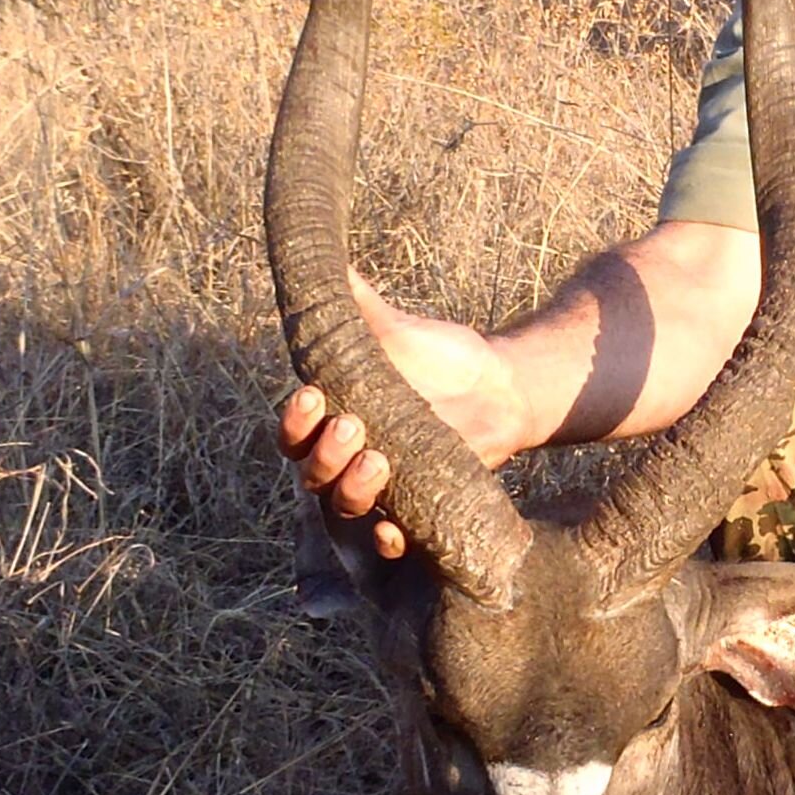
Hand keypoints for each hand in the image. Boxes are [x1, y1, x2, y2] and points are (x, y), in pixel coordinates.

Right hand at [277, 272, 523, 559]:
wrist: (501, 389)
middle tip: (355, 424)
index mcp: (331, 419)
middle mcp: (345, 460)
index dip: (295, 420)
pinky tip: (394, 531)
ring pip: (345, 507)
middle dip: (325, 453)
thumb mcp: (398, 331)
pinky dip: (390, 538)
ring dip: (353, 490)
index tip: (312, 395)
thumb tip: (325, 257)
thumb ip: (357, 304)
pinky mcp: (415, 510)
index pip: (293, 431)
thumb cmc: (439, 357)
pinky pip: (393, 538)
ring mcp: (379, 490)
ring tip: (379, 459)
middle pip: (311, 473)